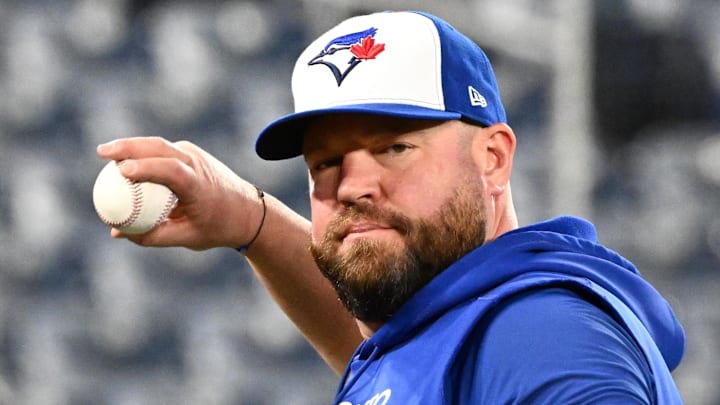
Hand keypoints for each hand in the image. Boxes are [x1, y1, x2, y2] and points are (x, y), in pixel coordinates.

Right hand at [96, 137, 263, 249]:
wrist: (247, 211)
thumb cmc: (217, 228)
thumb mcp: (187, 238)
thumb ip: (152, 236)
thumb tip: (117, 233)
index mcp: (198, 185)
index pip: (171, 170)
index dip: (146, 167)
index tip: (121, 171)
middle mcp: (196, 164)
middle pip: (159, 147)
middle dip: (128, 146)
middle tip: (101, 152)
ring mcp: (194, 155)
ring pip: (159, 144)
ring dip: (133, 145)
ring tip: (106, 153)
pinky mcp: (191, 153)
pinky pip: (162, 150)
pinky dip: (143, 153)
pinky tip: (125, 161)